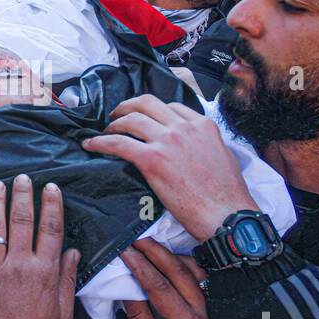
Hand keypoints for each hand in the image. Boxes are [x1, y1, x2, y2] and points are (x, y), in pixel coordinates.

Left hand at [82, 94, 256, 240]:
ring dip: (113, 123)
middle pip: (147, 103)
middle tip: (117, 115)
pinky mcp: (153, 159)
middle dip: (128, 106)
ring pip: (131, 119)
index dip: (153, 111)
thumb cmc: (227, 195)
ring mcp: (168, 141)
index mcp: (203, 125)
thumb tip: (197, 148)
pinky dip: (101, 142)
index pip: (171, 106)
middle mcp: (184, 127)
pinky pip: (119, 143)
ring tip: (104, 131)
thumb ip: (206, 145)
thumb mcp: (224, 157)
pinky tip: (91, 145)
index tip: (144, 118)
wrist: (227, 215)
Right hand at [122, 238, 220, 318]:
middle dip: (154, 250)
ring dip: (167, 252)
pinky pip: (197, 274)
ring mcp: (208, 304)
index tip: (125, 252)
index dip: (141, 267)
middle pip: (178, 270)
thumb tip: (127, 289)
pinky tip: (165, 256)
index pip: (160, 287)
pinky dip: (180, 261)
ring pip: (190, 268)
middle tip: (134, 238)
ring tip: (146, 243)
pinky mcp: (209, 303)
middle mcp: (201, 310)